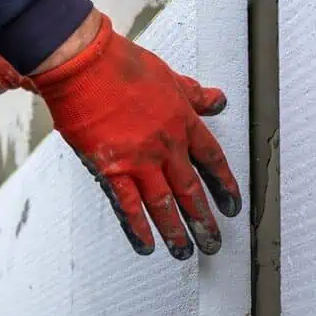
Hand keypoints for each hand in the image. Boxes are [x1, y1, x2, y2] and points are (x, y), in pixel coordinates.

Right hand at [29, 11, 241, 259]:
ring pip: (164, 204)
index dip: (224, 184)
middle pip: (191, 190)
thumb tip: (219, 100)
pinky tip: (147, 246)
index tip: (232, 204)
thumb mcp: (168, 74)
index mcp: (182, 121)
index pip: (212, 159)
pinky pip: (129, 206)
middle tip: (214, 243)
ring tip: (185, 252)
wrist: (83, 63)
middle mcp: (166, 146)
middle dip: (204, 219)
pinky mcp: (111, 169)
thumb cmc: (121, 63)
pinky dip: (139, 228)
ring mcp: (139, 160)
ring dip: (176, 231)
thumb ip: (193, 94)